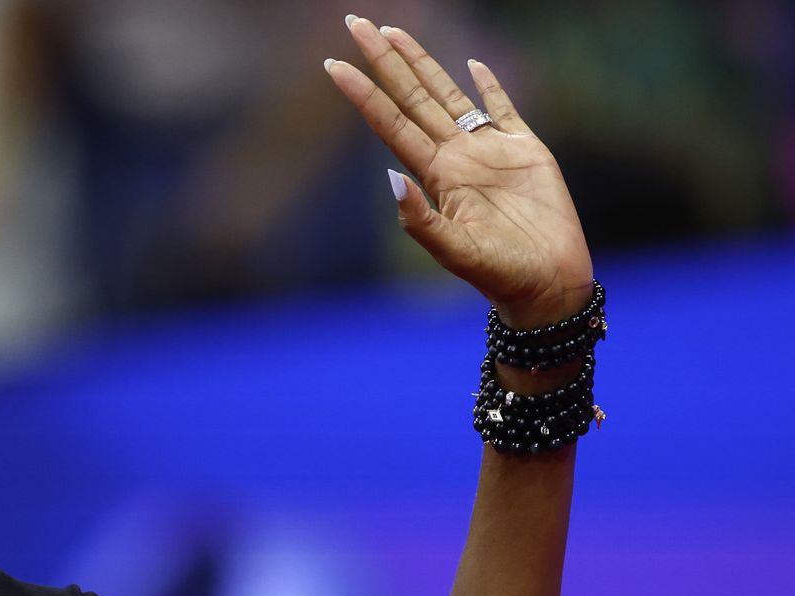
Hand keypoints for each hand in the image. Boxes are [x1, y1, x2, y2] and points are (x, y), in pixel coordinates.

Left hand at [325, 16, 594, 326]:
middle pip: (410, 97)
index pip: (389, 123)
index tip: (331, 64)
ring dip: (421, 63)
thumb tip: (391, 180)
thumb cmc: (501, 276)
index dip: (362, 93)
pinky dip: (489, 86)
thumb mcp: (455, 252)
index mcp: (435, 176)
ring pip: (448, 95)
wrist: (548, 286)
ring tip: (395, 31)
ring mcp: (488, 151)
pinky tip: (472, 65)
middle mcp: (454, 157)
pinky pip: (503, 109)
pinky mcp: (525, 151)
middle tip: (355, 22)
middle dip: (383, 60)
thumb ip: (421, 220)